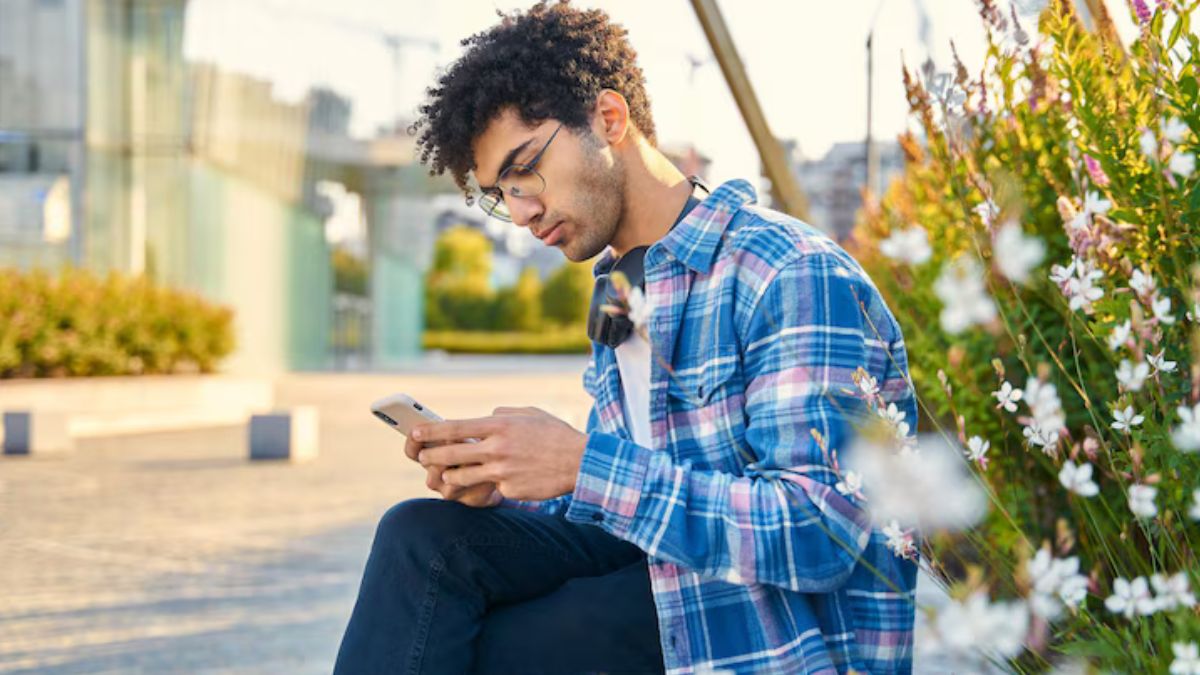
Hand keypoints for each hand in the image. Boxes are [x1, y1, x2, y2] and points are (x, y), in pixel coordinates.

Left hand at [413, 406, 586, 501]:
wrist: (579, 462)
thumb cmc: (555, 435)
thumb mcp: (529, 413)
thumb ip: (503, 414)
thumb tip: (485, 417)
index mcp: (499, 426)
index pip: (454, 428)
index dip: (430, 431)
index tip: (414, 432)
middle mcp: (496, 448)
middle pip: (450, 454)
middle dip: (431, 457)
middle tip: (423, 457)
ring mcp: (501, 472)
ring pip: (461, 477)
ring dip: (450, 477)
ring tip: (446, 476)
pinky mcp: (508, 490)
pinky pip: (489, 489)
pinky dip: (488, 486)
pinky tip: (492, 484)